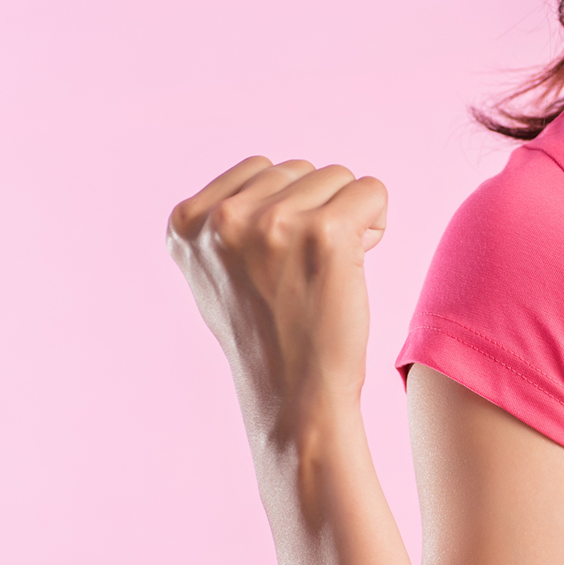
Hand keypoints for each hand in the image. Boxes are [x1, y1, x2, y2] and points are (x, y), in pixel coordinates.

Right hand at [168, 156, 387, 442]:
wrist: (295, 395)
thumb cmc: (267, 338)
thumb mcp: (218, 272)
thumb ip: (228, 222)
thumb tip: (269, 172)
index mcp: (187, 222)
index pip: (259, 169)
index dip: (286, 208)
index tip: (282, 261)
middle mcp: (224, 217)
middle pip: (299, 170)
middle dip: (317, 210)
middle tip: (310, 269)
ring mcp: (273, 222)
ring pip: (337, 177)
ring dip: (348, 216)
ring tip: (330, 269)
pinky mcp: (325, 233)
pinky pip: (371, 190)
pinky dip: (376, 220)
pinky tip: (358, 261)